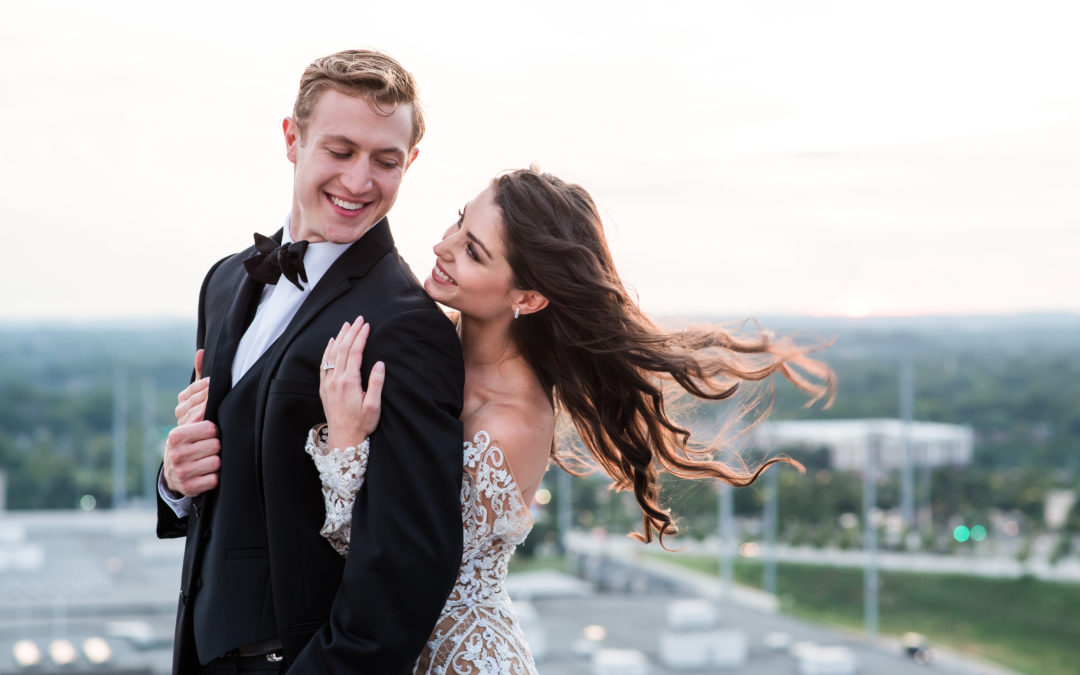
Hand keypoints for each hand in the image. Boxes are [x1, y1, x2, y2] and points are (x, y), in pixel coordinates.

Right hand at [163, 349, 219, 496]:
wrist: (177, 474)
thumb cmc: (192, 436)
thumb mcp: (192, 412)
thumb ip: (199, 384)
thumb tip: (202, 351)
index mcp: (177, 432)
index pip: (209, 423)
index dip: (215, 425)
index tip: (212, 427)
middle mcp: (175, 451)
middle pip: (216, 443)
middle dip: (217, 444)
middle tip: (210, 445)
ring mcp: (181, 471)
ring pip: (218, 461)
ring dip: (218, 460)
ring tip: (209, 458)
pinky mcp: (190, 488)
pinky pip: (216, 479)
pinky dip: (216, 477)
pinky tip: (208, 474)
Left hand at [320, 316, 384, 450]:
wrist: (343, 438)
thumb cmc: (361, 424)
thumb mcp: (374, 406)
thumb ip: (376, 384)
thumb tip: (380, 364)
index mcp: (349, 382)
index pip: (355, 353)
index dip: (361, 337)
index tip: (366, 325)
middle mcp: (336, 379)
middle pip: (343, 349)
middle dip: (351, 332)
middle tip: (358, 319)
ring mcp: (328, 383)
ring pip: (332, 354)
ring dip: (340, 338)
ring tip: (346, 325)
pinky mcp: (324, 388)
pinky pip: (324, 363)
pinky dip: (328, 350)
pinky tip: (332, 343)